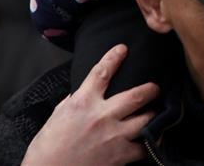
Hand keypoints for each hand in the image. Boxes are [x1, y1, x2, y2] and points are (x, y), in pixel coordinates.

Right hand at [22, 45, 158, 165]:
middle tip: (155, 88)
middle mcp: (101, 116)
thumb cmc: (47, 148)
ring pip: (145, 120)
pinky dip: (147, 143)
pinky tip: (150, 140)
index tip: (122, 49)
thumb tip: (82, 91)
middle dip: (150, 89)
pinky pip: (142, 148)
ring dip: (152, 115)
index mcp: (83, 102)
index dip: (114, 57)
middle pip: (136, 96)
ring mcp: (112, 137)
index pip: (102, 72)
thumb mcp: (58, 116)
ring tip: (156, 112)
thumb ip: (74, 101)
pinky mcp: (118, 157)